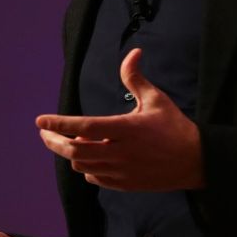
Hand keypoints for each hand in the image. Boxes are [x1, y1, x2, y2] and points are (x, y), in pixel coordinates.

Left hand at [36, 48, 204, 190]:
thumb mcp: (156, 99)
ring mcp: (122, 171)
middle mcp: (121, 153)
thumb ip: (135, 78)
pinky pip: (95, 178)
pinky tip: (89, 157)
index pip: (84, 127)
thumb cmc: (174, 126)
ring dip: (72, 154)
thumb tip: (133, 52)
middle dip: (54, 142)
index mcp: (126, 129)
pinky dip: (86, 168)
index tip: (40, 121)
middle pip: (75, 152)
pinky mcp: (125, 184)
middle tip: (44, 133)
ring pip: (83, 166)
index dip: (59, 124)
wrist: (196, 161)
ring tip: (74, 140)